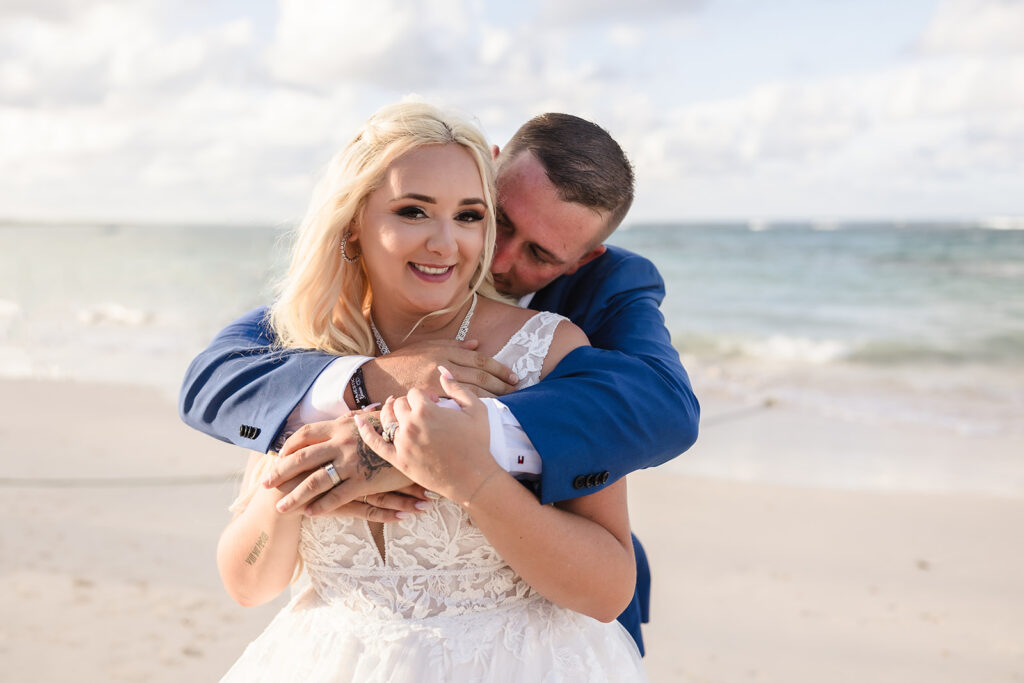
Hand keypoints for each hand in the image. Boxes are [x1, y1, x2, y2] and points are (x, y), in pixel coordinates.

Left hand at [266, 412, 428, 519]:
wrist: (421, 435)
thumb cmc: (399, 427)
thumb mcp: (374, 417)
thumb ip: (356, 420)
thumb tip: (349, 416)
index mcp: (341, 425)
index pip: (305, 434)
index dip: (289, 446)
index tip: (278, 456)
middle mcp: (341, 442)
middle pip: (301, 458)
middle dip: (280, 472)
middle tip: (266, 485)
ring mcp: (351, 462)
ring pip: (314, 481)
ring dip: (295, 496)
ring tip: (281, 508)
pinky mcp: (364, 480)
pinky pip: (337, 496)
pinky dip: (322, 506)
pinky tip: (311, 514)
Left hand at [355, 368, 498, 504]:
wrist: (473, 478)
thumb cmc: (478, 443)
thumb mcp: (476, 409)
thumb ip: (457, 387)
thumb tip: (442, 370)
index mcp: (426, 410)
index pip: (414, 393)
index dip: (425, 397)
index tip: (436, 404)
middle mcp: (410, 424)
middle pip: (399, 404)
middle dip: (409, 405)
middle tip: (424, 414)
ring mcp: (401, 443)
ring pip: (386, 419)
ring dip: (391, 412)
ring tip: (401, 415)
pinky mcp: (398, 460)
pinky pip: (375, 443)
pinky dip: (365, 430)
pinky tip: (359, 420)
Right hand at [363, 339, 517, 398]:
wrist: (375, 379)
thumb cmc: (402, 362)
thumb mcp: (426, 346)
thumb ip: (453, 345)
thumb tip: (478, 343)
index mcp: (443, 351)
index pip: (479, 359)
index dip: (498, 368)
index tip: (513, 376)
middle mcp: (441, 366)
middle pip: (479, 375)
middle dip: (500, 384)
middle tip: (516, 390)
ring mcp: (435, 385)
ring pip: (471, 391)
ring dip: (492, 396)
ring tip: (507, 402)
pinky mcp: (428, 401)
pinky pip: (456, 406)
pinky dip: (472, 409)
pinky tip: (485, 413)